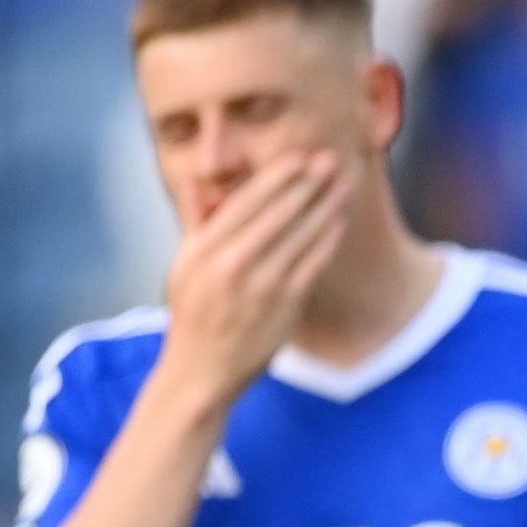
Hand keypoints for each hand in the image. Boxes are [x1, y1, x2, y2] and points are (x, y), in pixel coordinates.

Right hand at [158, 150, 354, 397]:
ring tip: (343, 182)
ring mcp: (261, 285)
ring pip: (301, 234)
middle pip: (277, 212)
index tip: (297, 158)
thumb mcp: (183, 264)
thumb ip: (195, 220)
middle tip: (329, 159)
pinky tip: (340, 219)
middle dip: (307, 183)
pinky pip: (313, 262)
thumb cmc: (194, 314)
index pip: (244, 202)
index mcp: (203, 249)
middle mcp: (231, 263)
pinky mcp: (285, 304)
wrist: (203, 369)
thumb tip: (197, 181)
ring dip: (326, 205)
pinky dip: (328, 238)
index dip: (275, 177)